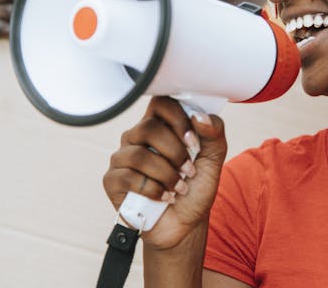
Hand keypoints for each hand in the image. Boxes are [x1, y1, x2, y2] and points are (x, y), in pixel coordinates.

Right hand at [103, 96, 227, 249]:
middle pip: (148, 127)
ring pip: (139, 154)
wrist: (185, 224)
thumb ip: (214, 132)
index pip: (161, 102)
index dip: (178, 119)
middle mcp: (137, 137)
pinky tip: (165, 197)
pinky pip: (127, 177)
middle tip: (189, 170)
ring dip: (167, 174)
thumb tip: (199, 117)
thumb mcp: (214, 158)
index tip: (193, 142)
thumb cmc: (195, 187)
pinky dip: (153, 190)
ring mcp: (122, 158)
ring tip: (179, 187)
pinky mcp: (113, 180)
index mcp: (160, 125)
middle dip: (175, 152)